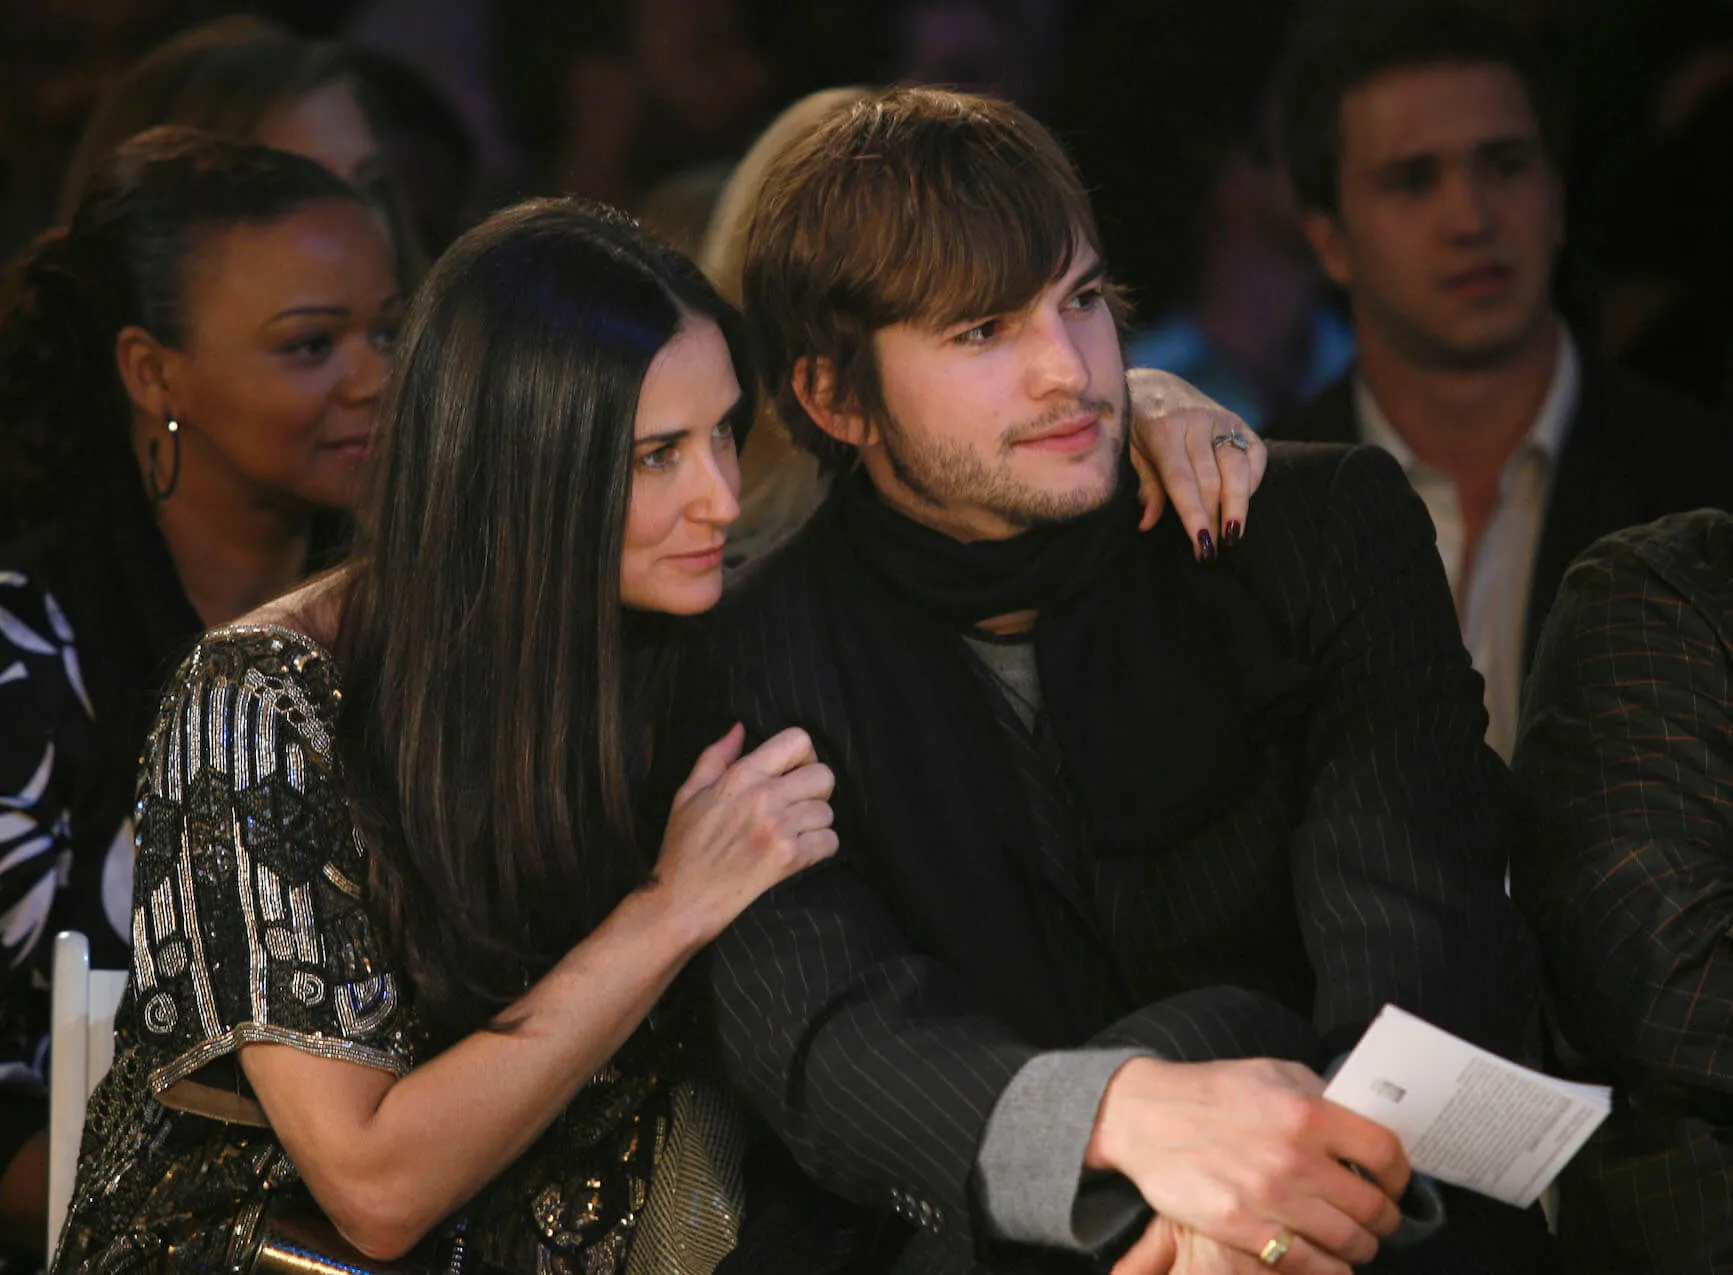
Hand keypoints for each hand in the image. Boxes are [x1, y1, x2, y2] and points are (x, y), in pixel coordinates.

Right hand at [655, 724, 837, 943]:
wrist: (682, 899)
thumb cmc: (683, 847)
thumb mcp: (689, 792)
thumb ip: (715, 756)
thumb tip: (739, 728)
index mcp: (741, 775)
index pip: (798, 740)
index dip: (804, 756)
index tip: (793, 773)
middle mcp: (764, 796)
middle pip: (824, 776)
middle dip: (816, 790)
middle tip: (797, 806)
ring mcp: (778, 827)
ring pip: (828, 812)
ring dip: (815, 823)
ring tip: (792, 834)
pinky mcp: (788, 858)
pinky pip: (829, 842)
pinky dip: (819, 848)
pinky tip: (798, 853)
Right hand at [1086, 1057, 1406, 1271]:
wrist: (1145, 1116)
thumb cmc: (1212, 1092)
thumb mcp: (1272, 1073)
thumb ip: (1320, 1096)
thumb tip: (1362, 1125)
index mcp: (1306, 1112)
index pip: (1385, 1153)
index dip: (1399, 1174)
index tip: (1393, 1183)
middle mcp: (1294, 1157)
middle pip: (1371, 1206)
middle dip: (1383, 1217)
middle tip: (1378, 1218)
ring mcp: (1268, 1197)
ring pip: (1347, 1241)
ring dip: (1359, 1246)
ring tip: (1354, 1241)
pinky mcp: (1242, 1229)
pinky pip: (1306, 1264)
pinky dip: (1327, 1269)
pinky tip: (1327, 1261)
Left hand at [1125, 368, 1267, 557]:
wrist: (1154, 384)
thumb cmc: (1136, 427)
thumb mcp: (1130, 452)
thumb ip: (1145, 485)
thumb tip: (1147, 524)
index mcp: (1163, 429)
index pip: (1182, 480)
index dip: (1194, 514)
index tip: (1202, 545)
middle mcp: (1195, 422)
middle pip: (1212, 479)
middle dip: (1215, 518)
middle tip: (1212, 551)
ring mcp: (1220, 419)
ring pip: (1237, 468)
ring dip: (1238, 505)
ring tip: (1233, 536)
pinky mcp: (1239, 421)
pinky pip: (1255, 454)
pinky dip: (1252, 481)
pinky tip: (1242, 503)